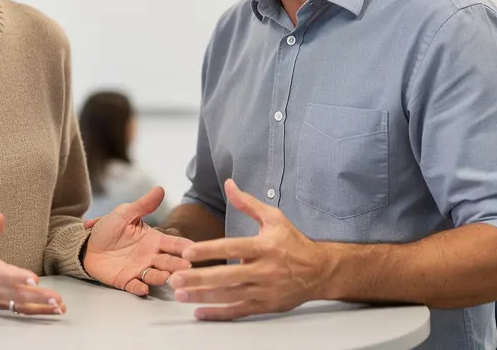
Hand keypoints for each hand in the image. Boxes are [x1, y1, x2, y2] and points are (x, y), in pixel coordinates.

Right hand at [0, 213, 65, 315]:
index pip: (3, 274)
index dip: (18, 277)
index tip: (35, 279)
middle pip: (16, 294)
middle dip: (37, 297)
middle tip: (56, 298)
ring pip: (20, 305)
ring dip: (40, 307)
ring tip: (59, 307)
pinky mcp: (1, 303)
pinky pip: (19, 310)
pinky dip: (36, 311)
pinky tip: (52, 309)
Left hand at [83, 187, 193, 295]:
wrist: (86, 245)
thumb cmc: (108, 229)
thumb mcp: (124, 213)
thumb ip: (143, 205)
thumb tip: (160, 189)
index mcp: (154, 240)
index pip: (173, 244)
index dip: (184, 247)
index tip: (194, 249)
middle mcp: (150, 257)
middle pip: (169, 262)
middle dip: (178, 265)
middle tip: (187, 267)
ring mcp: (139, 270)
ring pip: (155, 276)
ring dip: (161, 277)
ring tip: (166, 277)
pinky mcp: (126, 281)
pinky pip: (135, 286)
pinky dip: (139, 288)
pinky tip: (143, 288)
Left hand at [168, 179, 333, 320]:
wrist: (320, 271)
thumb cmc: (294, 243)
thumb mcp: (274, 218)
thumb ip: (248, 203)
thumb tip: (229, 184)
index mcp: (265, 247)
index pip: (232, 248)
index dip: (209, 250)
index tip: (187, 252)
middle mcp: (264, 270)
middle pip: (227, 276)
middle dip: (199, 278)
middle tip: (175, 278)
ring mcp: (265, 290)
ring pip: (230, 296)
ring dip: (203, 296)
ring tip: (180, 294)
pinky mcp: (265, 305)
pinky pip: (239, 311)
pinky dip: (219, 313)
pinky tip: (200, 312)